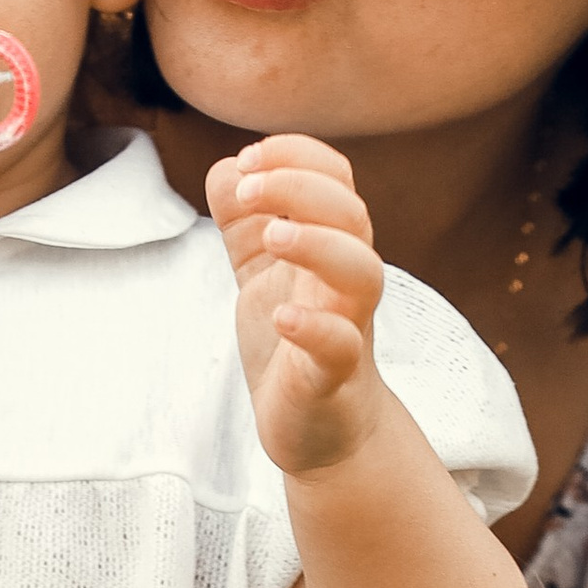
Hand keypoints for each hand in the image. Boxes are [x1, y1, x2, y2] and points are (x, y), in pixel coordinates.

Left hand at [207, 133, 387, 474]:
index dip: (298, 155)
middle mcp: (345, 283)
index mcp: (330, 250)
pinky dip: (313, 327)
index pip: (336, 180)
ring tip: (273, 234)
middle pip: (353, 214)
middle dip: (301, 186)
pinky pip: (339, 347)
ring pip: (362, 273)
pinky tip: (280, 316)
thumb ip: (243, 224)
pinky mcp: (332, 379)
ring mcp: (346, 329)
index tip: (248, 158)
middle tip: (251, 188)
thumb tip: (225, 169)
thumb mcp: (260, 275)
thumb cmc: (293, 346)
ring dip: (318, 242)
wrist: (319, 432)